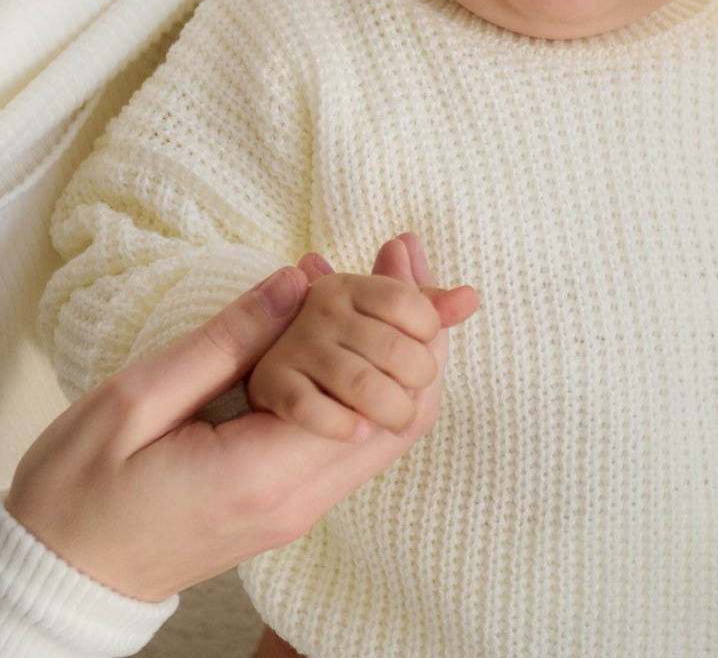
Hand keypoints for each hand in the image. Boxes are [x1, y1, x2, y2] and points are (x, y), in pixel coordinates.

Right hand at [4, 234, 477, 601]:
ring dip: (400, 352)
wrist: (55, 576)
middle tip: (406, 253)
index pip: (375, 392)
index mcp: (263, 473)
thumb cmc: (78, 494)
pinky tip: (351, 328)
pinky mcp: (286, 505)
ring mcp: (296, 509)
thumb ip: (226, 343)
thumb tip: (296, 283)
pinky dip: (368, 379)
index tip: (400, 252)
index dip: (398, 316)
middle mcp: (298, 500)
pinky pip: (353, 440)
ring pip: (388, 429)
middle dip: (420, 328)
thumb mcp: (137, 402)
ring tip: (391, 275)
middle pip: (404, 413)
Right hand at [247, 236, 474, 440]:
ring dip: (392, 410)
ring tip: (396, 419)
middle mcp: (322, 308)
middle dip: (416, 378)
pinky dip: (343, 426)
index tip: (424, 342)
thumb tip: (472, 297)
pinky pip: (313, 409)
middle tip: (413, 390)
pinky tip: (359, 431)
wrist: (246, 409)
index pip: (408, 302)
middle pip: (394, 348)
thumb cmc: (341, 356)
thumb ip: (428, 306)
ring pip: (362, 385)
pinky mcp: (270, 386)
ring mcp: (294, 348)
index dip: (429, 329)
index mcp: (351, 286)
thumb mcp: (383, 321)